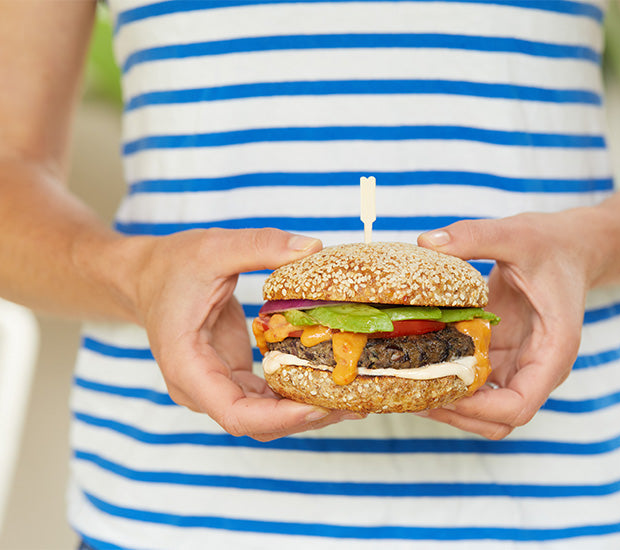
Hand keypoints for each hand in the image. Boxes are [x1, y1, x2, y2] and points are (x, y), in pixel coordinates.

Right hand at [123, 228, 355, 440]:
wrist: (147, 275)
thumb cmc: (171, 264)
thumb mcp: (214, 247)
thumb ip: (261, 245)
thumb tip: (312, 247)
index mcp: (188, 368)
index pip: (237, 414)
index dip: (280, 418)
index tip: (320, 406)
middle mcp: (201, 388)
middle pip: (258, 424)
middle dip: (306, 417)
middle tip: (355, 404)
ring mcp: (218, 385)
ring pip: (266, 416)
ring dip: (307, 410)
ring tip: (354, 398)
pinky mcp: (234, 375)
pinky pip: (268, 396)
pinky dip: (298, 393)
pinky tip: (330, 382)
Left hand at [418, 210, 598, 439]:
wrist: (571, 246)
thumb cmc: (552, 244)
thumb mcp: (515, 234)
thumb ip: (474, 237)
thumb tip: (426, 241)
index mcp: (552, 351)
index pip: (519, 406)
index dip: (477, 409)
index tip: (439, 394)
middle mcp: (537, 367)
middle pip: (498, 419)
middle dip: (457, 413)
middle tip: (413, 393)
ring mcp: (518, 364)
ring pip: (485, 408)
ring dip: (450, 402)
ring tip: (410, 383)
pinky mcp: (502, 354)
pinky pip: (476, 381)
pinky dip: (450, 379)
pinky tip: (421, 362)